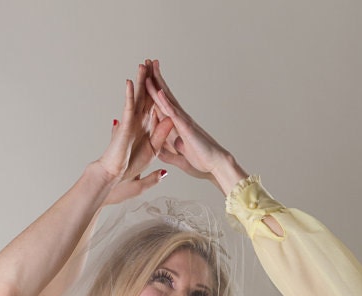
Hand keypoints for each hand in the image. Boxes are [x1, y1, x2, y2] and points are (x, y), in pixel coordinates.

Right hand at [99, 65, 174, 202]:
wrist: (115, 177)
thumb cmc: (129, 168)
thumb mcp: (153, 151)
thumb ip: (162, 137)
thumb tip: (170, 122)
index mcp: (146, 128)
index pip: (154, 105)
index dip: (159, 91)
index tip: (163, 77)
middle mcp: (138, 121)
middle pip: (146, 96)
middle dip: (149, 79)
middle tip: (152, 62)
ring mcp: (131, 122)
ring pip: (138, 98)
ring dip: (140, 81)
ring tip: (143, 65)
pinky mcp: (124, 126)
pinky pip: (128, 108)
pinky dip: (130, 95)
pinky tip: (130, 82)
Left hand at [143, 59, 242, 188]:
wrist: (216, 167)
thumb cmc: (202, 163)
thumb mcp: (179, 159)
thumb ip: (168, 154)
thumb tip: (159, 151)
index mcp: (177, 127)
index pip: (161, 105)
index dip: (153, 91)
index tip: (145, 78)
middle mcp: (180, 119)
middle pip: (164, 95)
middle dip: (155, 79)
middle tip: (146, 62)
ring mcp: (183, 122)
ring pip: (167, 99)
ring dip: (157, 84)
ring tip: (149, 67)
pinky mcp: (186, 128)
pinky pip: (173, 113)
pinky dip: (165, 102)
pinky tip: (158, 92)